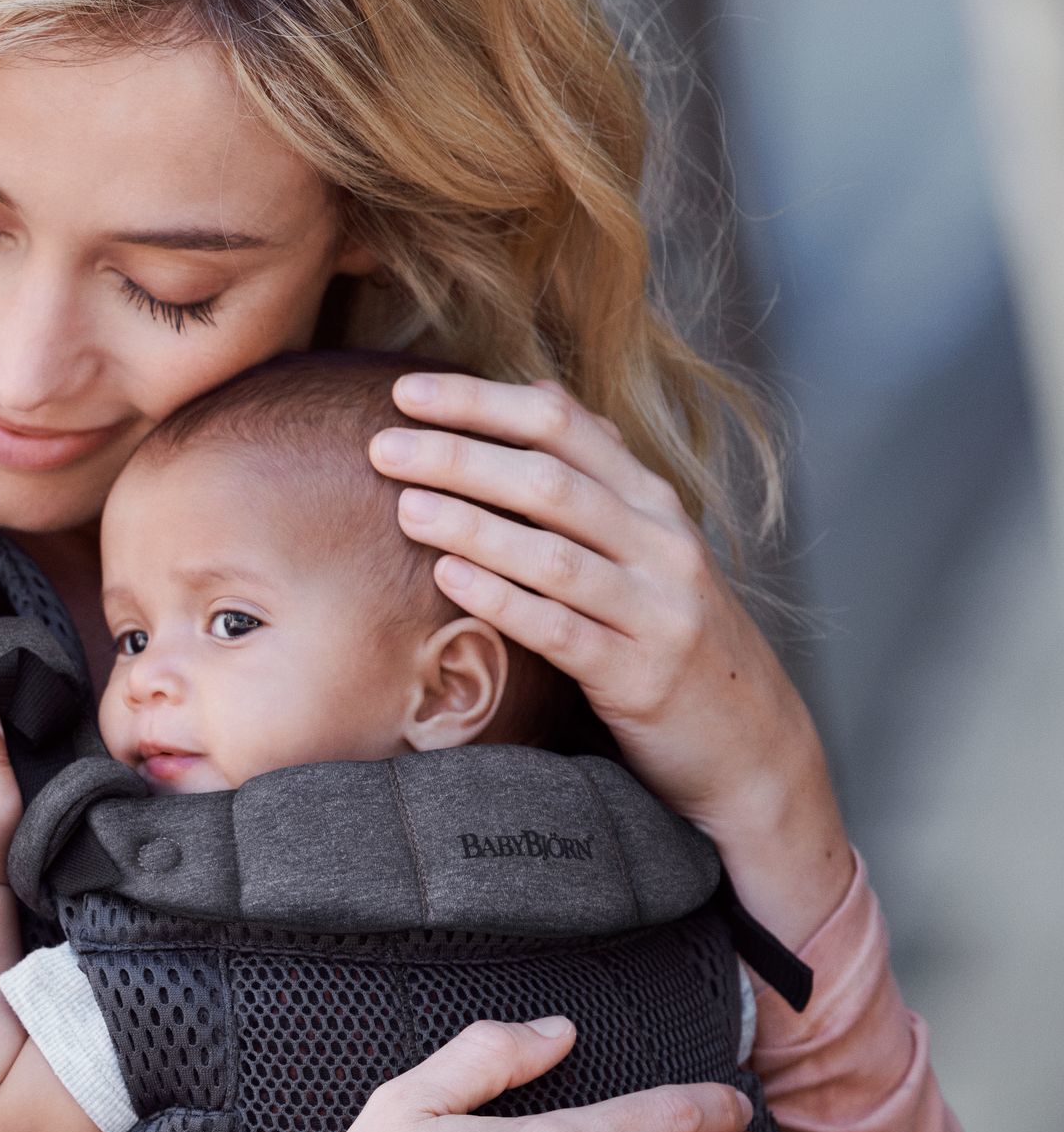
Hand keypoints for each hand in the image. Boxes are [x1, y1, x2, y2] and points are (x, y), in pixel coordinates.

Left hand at [369, 374, 851, 946]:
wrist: (750, 741)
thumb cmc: (666, 635)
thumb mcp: (643, 550)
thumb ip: (592, 482)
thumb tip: (533, 396)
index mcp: (652, 503)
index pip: (564, 425)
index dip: (482, 402)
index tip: (406, 390)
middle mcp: (661, 543)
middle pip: (551, 480)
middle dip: (461, 456)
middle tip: (381, 445)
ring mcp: (656, 610)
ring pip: (554, 551)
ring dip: (474, 525)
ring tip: (404, 507)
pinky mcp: (639, 676)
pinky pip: (562, 630)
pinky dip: (503, 600)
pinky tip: (447, 580)